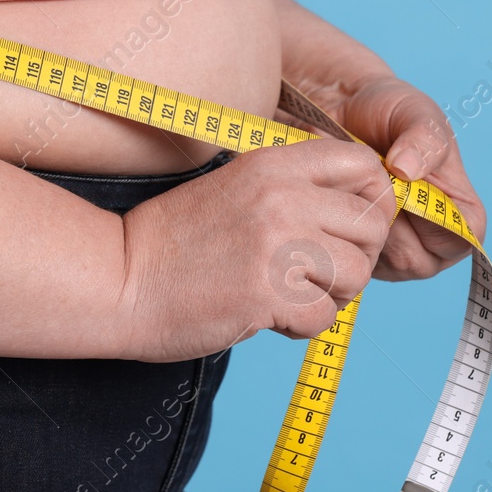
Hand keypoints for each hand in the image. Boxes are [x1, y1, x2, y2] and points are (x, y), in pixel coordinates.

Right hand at [117, 138, 398, 361]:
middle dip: (357, 258)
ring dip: (333, 295)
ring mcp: (276, 244)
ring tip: (293, 296)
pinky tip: (269, 317)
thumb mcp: (235, 188)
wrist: (120, 279)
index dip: (371, 199)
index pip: (362, 164)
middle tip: (320, 274)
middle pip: (371, 226)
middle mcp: (282, 197)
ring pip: (358, 275)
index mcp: (273, 165)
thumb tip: (359, 211)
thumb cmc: (176, 242)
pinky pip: (325, 317)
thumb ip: (291, 189)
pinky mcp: (267, 293)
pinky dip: (303, 326)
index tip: (350, 227)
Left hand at [335, 75, 487, 280]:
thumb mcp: (414, 112)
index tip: (403, 186)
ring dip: (358, 224)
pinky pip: (346, 256)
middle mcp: (428, 238)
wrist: (337, 107)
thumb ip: (424, 138)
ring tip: (349, 184)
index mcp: (459, 211)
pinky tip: (331, 196)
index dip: (433, 221)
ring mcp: (390, 250)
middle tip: (367, 182)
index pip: (462, 239)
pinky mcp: (355, 250)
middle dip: (386, 222)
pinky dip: (335, 228)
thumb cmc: (387, 109)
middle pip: (415, 260)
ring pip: (377, 260)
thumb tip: (408, 170)